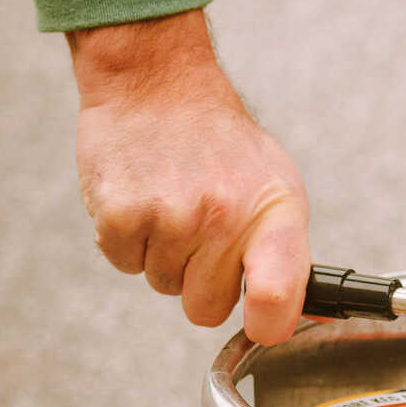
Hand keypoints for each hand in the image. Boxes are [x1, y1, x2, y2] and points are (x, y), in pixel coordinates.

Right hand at [68, 10, 310, 343]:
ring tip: (171, 201)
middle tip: (199, 227)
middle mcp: (225, 217)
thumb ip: (283, 252)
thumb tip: (284, 315)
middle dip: (200, 279)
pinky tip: (142, 198)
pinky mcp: (121, 215)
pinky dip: (128, 240)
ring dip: (163, 254)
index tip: (259, 320)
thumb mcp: (274, 186)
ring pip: (162, 286)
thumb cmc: (218, 143)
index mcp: (274, 212)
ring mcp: (172, 218)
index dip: (267, 323)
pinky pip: (125, 264)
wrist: (157, 83)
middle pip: (206, 308)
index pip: (279, 297)